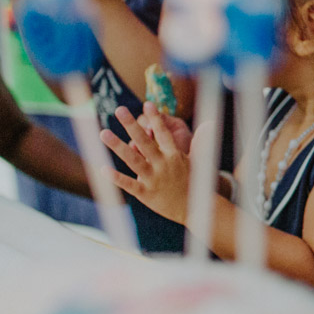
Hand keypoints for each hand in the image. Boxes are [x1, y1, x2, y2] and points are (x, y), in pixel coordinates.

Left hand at [100, 105, 189, 223]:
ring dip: (118, 146)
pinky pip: (128, 184)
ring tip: (104, 133)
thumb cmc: (194, 183)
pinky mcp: (145, 194)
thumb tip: (210, 124)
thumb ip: (200, 142)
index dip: (156, 118)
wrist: (195, 209)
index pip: (163, 133)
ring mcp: (153, 179)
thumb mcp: (199, 161)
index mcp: (174, 156)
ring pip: (133, 159)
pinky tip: (102, 169)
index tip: (147, 104)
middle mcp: (163, 165)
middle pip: (144, 141)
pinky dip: (116, 177)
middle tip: (119, 109)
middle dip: (131, 125)